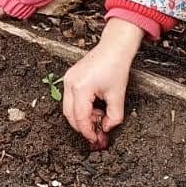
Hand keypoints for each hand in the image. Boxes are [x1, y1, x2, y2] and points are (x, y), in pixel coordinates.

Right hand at [61, 19, 143, 148]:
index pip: (80, 118)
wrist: (114, 47)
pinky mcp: (70, 78)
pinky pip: (71, 99)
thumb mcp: (118, 95)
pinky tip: (94, 108)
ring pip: (69, 108)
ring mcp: (68, 79)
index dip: (88, 131)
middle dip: (83, 127)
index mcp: (81, 88)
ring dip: (82, 117)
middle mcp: (70, 83)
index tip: (96, 138)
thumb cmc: (116, 65)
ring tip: (99, 117)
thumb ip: (114, 116)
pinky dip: (81, 107)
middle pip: (70, 115)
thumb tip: (107, 128)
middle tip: (96, 134)